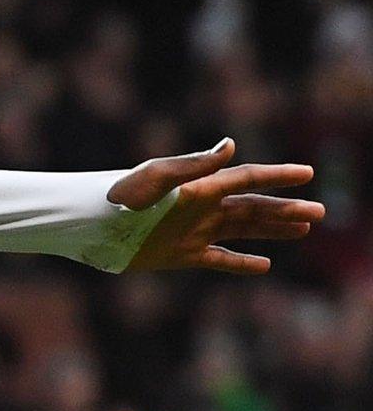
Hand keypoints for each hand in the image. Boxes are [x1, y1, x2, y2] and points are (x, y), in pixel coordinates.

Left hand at [109, 138, 323, 273]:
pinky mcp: (181, 255)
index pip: (247, 179)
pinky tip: (265, 265)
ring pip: (243, 231)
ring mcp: (193, 232)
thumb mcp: (156, 178)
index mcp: (199, 187)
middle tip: (320, 211)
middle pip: (253, 207)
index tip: (307, 173)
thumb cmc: (117, 196)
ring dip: (273, 230)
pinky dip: (241, 264)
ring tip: (304, 229)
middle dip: (286, 209)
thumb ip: (194, 165)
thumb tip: (232, 146)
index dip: (278, 176)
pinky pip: (219, 260)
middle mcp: (201, 208)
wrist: (88, 225)